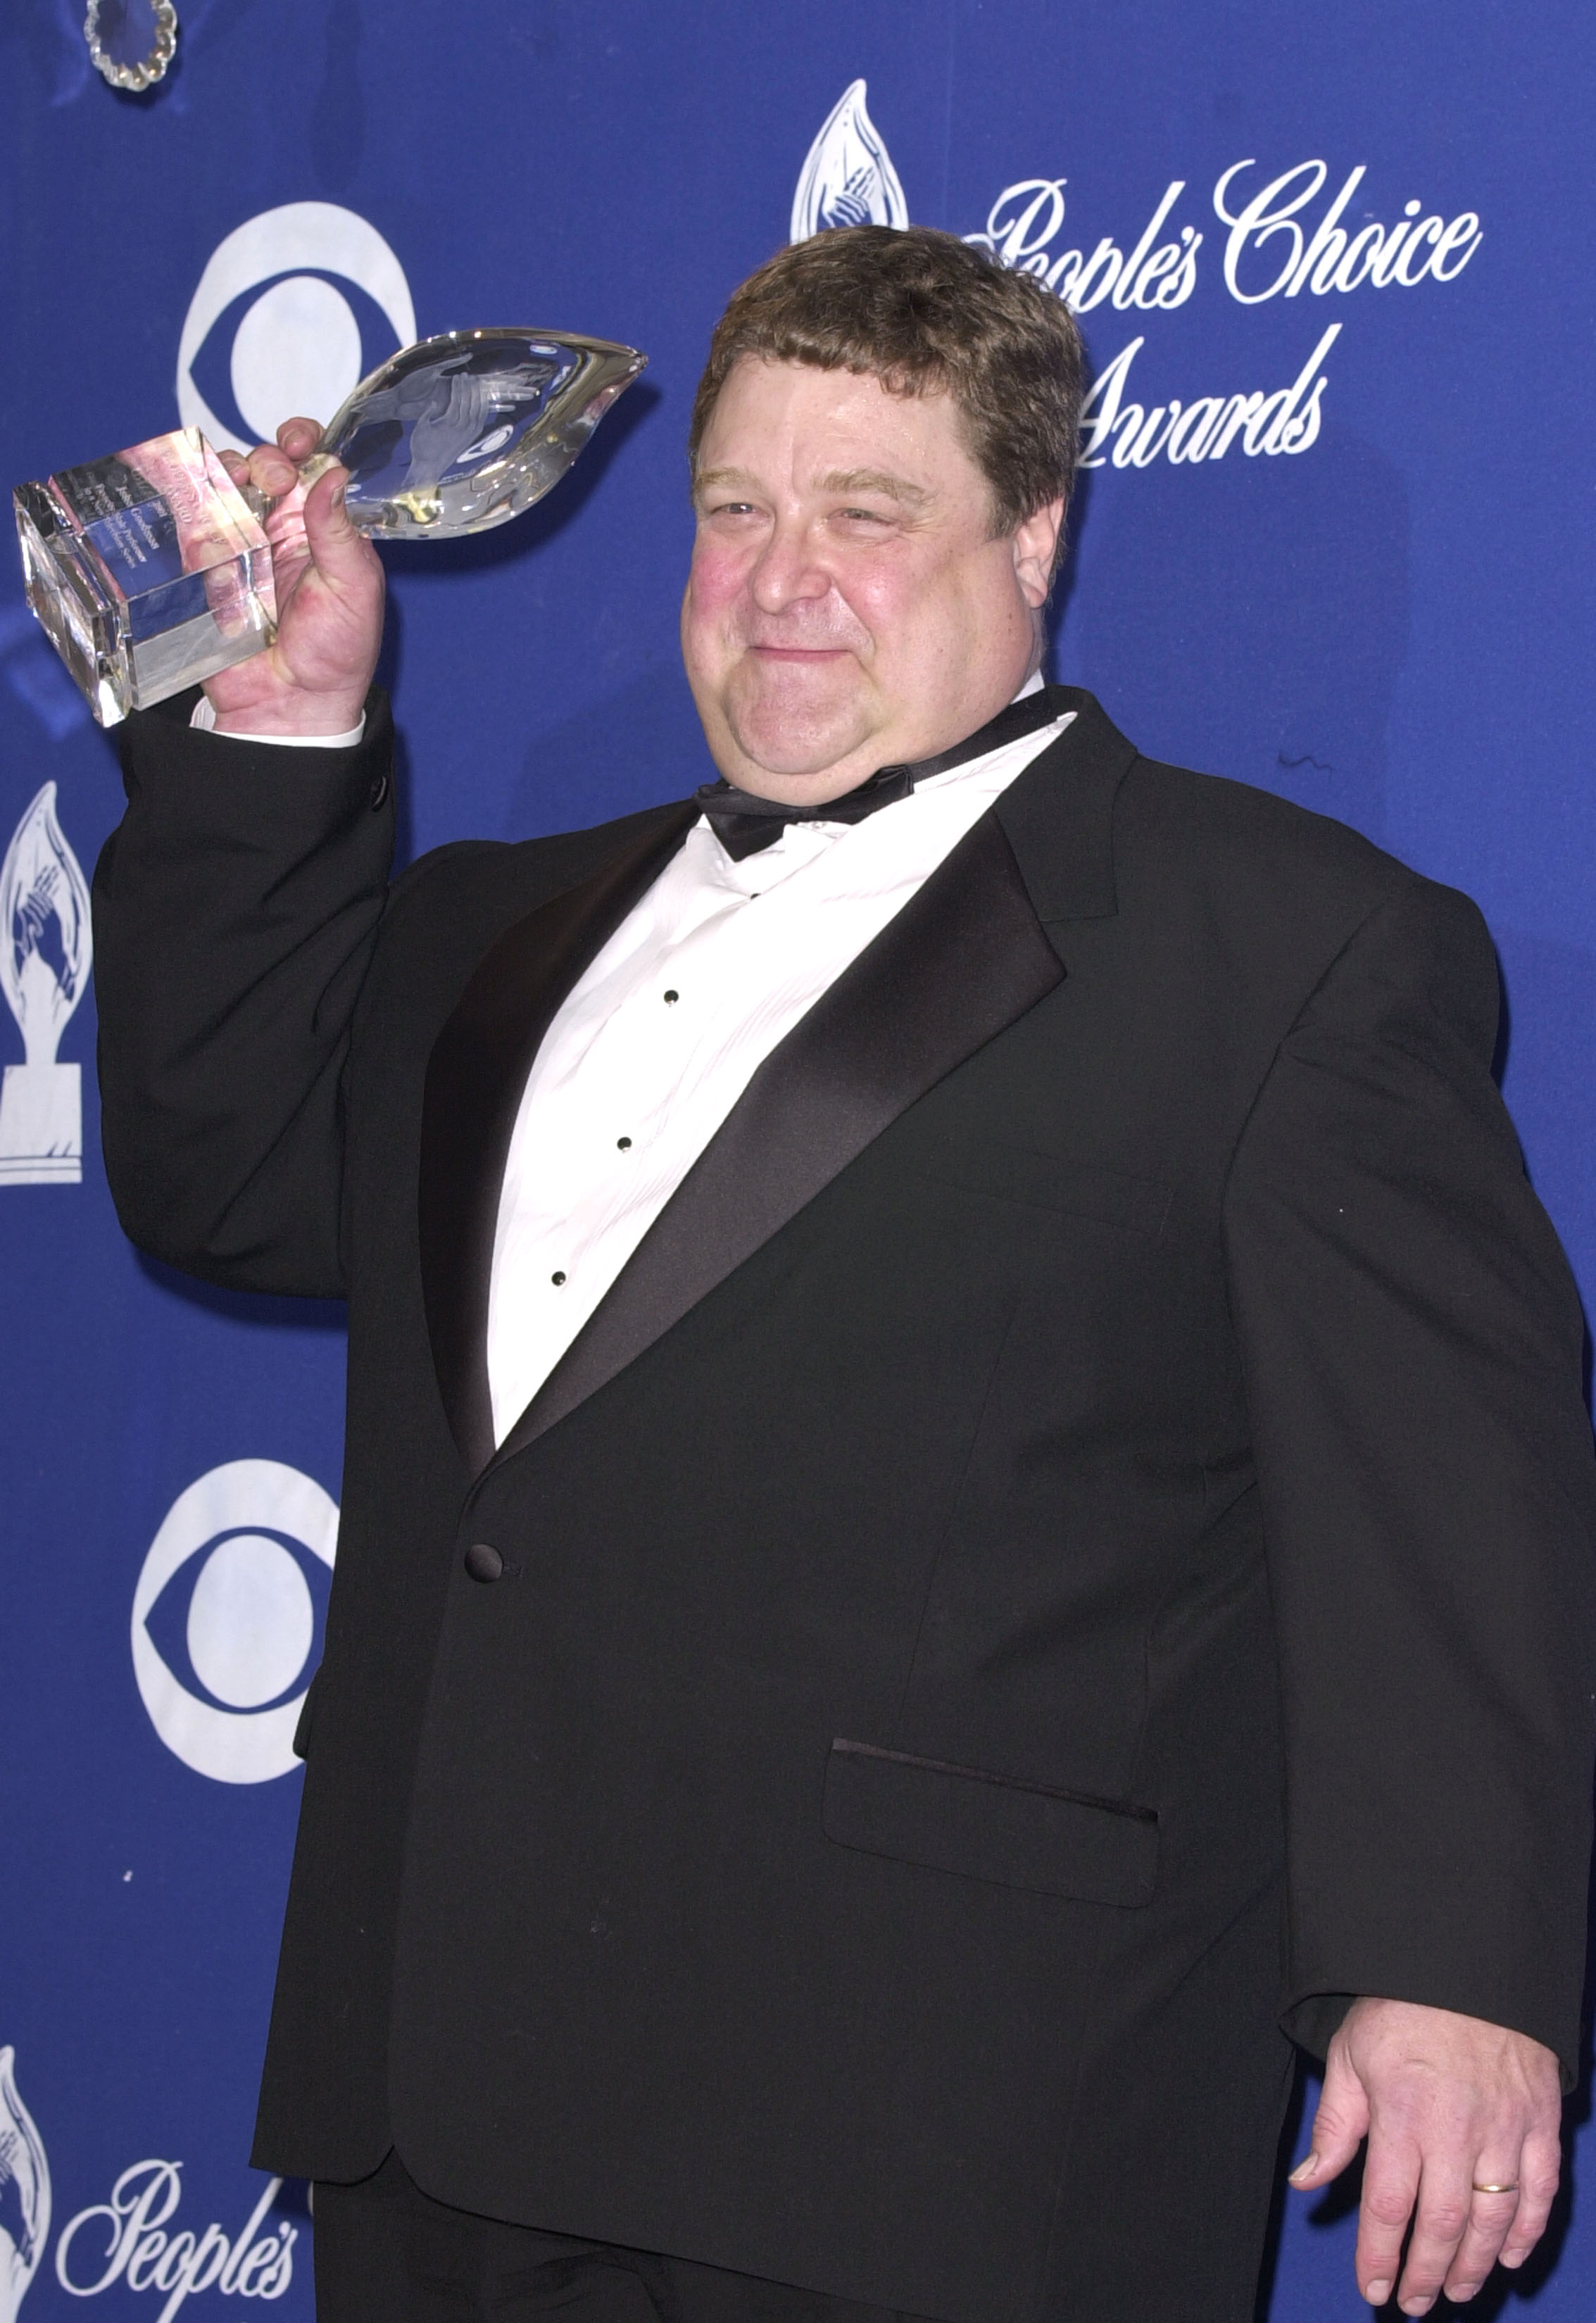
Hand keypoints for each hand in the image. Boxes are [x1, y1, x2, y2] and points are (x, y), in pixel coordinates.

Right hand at [204, 417, 384, 735]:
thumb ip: (340, 534)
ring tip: (239, 491)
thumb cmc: (335, 654)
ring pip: (223, 483)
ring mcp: (240, 544)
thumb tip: (332, 475)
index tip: (298, 441)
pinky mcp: (204, 565)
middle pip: (263, 465)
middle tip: (272, 482)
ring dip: (227, 472)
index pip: (312, 464)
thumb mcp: (354, 591)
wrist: (290, 706)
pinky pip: (191, 521)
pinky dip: (193, 503)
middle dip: (264, 458)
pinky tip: (204, 507)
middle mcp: (281, 528)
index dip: (303, 441)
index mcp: (323, 527)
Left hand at [1289, 1997, 1561, 2312]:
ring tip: (1458, 2290)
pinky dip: (1526, 2230)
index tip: (1373, 2289)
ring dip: (1474, 2264)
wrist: (1466, 1961)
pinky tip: (1509, 2255)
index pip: (1386, 2206)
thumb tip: (1307, 2182)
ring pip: (1492, 2218)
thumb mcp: (1350, 2056)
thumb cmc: (1399, 2009)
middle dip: (1426, 2274)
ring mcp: (1503, 2128)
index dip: (1378, 2256)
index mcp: (1401, 2114)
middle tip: (1416, 2304)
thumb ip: (1335, 2126)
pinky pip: (1540, 2191)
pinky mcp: (1539, 2121)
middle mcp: (1454, 2130)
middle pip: (1441, 2225)